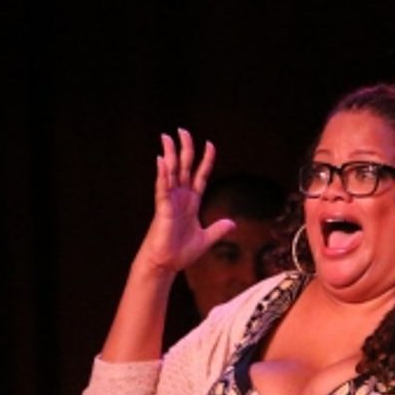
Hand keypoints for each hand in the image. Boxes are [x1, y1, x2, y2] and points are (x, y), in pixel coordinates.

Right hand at [135, 128, 232, 272]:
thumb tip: (233, 223)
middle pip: (184, 167)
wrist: (166, 264)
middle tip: (182, 130)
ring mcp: (170, 201)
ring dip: (170, 154)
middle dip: (185, 148)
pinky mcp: (162, 208)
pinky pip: (162, 187)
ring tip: (167, 137)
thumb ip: (218, 229)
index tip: (210, 144)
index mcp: (191, 202)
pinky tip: (162, 160)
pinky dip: (162, 174)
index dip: (205, 160)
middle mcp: (180, 197)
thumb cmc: (180, 252)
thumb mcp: (206, 239)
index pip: (200, 175)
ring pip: (171, 172)